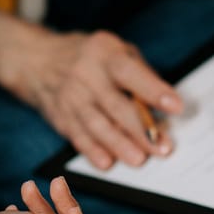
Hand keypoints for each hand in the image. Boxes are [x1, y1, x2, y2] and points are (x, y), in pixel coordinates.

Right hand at [0, 2, 184, 170]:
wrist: (38, 61)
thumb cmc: (91, 57)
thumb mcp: (116, 50)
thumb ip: (139, 73)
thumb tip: (163, 106)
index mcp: (104, 53)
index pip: (130, 72)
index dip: (153, 90)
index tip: (176, 107)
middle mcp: (85, 74)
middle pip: (115, 105)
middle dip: (140, 129)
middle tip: (162, 147)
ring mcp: (70, 97)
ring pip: (96, 125)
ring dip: (119, 145)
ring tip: (139, 159)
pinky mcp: (61, 116)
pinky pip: (78, 136)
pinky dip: (92, 151)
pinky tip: (106, 163)